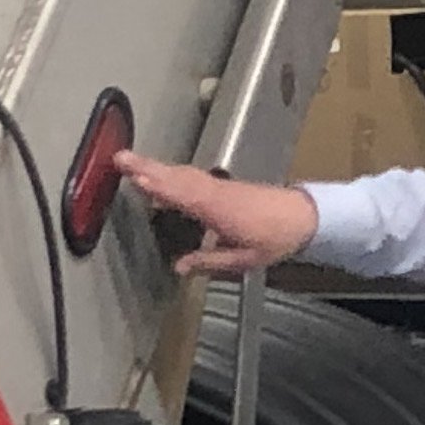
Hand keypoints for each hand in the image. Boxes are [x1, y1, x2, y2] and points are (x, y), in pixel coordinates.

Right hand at [115, 152, 317, 275]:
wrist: (304, 217)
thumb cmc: (276, 238)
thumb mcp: (243, 259)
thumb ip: (209, 261)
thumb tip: (179, 266)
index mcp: (219, 209)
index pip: (183, 195)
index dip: (159, 186)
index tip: (136, 178)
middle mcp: (216, 192)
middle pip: (177, 177)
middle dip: (148, 167)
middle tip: (120, 158)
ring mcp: (219, 186)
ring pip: (183, 173)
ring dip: (157, 167)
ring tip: (130, 163)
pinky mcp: (223, 185)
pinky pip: (192, 177)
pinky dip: (173, 174)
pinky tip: (161, 178)